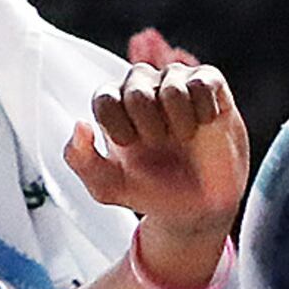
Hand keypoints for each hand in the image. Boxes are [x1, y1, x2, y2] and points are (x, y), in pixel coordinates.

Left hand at [67, 61, 248, 249]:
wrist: (199, 205)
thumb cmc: (151, 190)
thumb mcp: (107, 187)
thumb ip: (80, 159)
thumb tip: (80, 124)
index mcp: (113, 106)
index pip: (104, 99)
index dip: (116, 123)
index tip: (129, 146)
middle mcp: (142, 88)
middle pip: (136, 90)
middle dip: (149, 126)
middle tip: (160, 144)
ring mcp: (175, 82)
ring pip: (172, 86)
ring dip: (179, 121)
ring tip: (185, 137)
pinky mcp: (208, 82)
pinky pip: (204, 82)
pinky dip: (204, 109)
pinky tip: (205, 123)